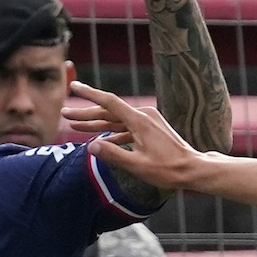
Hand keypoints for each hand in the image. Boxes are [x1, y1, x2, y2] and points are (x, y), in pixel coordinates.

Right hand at [63, 80, 203, 192]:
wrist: (192, 168)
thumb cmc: (167, 169)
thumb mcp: (137, 165)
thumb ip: (113, 154)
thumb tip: (90, 146)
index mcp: (139, 121)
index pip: (109, 102)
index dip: (89, 94)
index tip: (74, 87)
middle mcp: (143, 116)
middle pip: (108, 111)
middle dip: (85, 113)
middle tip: (64, 113)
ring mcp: (147, 121)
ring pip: (115, 120)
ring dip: (96, 123)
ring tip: (74, 125)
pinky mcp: (150, 129)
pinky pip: (125, 127)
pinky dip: (111, 132)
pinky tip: (99, 137)